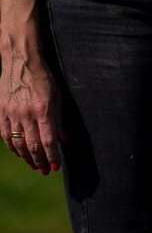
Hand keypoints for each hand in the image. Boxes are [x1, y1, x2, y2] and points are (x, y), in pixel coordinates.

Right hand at [1, 55, 62, 173]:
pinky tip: (20, 154)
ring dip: (27, 158)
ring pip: (18, 145)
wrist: (19, 62)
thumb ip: (59, 118)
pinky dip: (14, 149)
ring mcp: (11, 115)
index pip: (48, 140)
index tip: (56, 166)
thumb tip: (63, 140)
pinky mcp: (1, 114)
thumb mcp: (57, 95)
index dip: (52, 155)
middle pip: (32, 146)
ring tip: (35, 166)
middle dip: (40, 161)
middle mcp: (26, 114)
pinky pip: (6, 137)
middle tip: (46, 171)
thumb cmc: (42, 77)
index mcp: (43, 109)